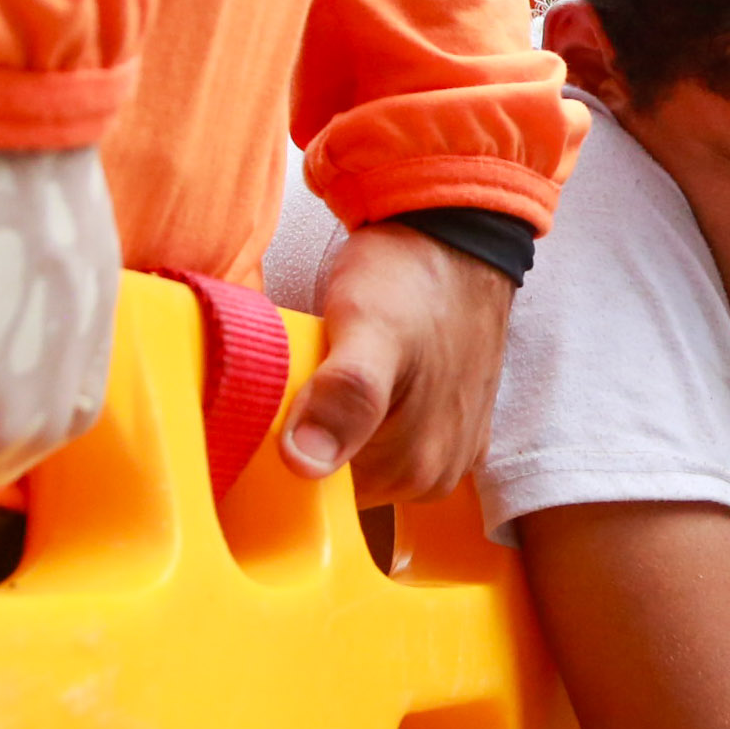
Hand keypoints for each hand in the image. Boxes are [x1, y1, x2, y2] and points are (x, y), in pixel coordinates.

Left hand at [279, 222, 510, 504]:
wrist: (459, 230)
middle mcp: (436, 473)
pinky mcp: (445, 421)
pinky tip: (352, 373)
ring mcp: (446, 450)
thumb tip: (307, 463)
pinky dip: (361, 414)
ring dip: (333, 423)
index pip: (321, 497)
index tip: (270, 411)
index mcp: (416, 468)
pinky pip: (383, 437)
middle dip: (311, 438)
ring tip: (326, 370)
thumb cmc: (411, 275)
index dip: (286, 456)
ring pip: (360, 457)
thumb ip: (344, 396)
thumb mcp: (367, 325)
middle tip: (299, 377)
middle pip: (342, 480)